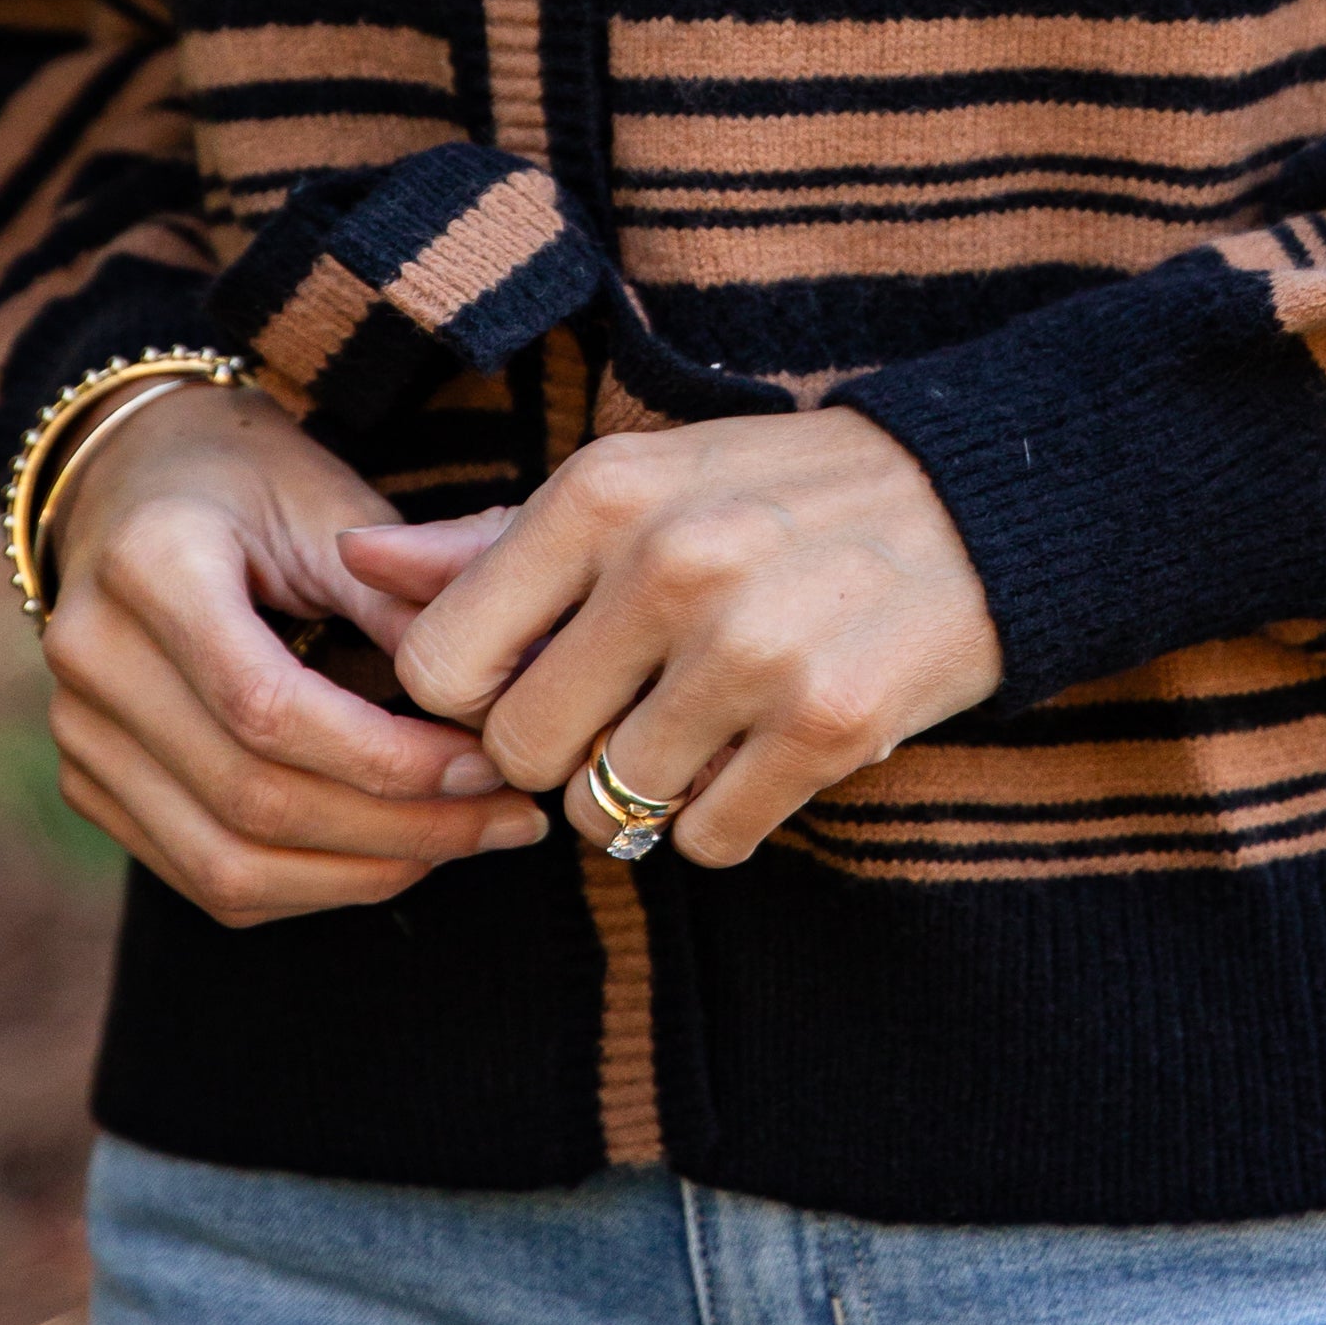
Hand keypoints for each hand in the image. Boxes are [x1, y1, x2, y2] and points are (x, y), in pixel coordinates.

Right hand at [40, 380, 548, 923]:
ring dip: (359, 874)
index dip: (387, 758)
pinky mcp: (88, 784)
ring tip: (461, 843)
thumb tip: (486, 700)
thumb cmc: (248, 479)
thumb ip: (400, 593)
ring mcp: (78, 733)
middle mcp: (93, 657)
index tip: (486, 764)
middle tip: (503, 818)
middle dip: (395, 829)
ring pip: (225, 864)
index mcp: (151, 564)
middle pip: (251, 800)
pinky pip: (201, 876)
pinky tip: (387, 854)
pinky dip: (306, 884)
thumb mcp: (331, 503)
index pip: (269, 707)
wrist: (131, 476)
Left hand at [340, 409, 1001, 868]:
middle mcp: (672, 563)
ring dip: (643, 790)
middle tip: (626, 708)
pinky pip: (705, 841)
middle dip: (559, 753)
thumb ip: (490, 539)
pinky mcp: (827, 726)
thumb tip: (353, 560)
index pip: (442, 662)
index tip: (533, 676)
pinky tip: (763, 749)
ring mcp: (752, 649)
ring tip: (701, 722)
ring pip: (607, 809)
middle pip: (519, 750)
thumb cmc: (770, 495)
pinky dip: (723, 817)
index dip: (474, 694)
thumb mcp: (635, 484)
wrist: (972, 505)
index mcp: (606, 490)